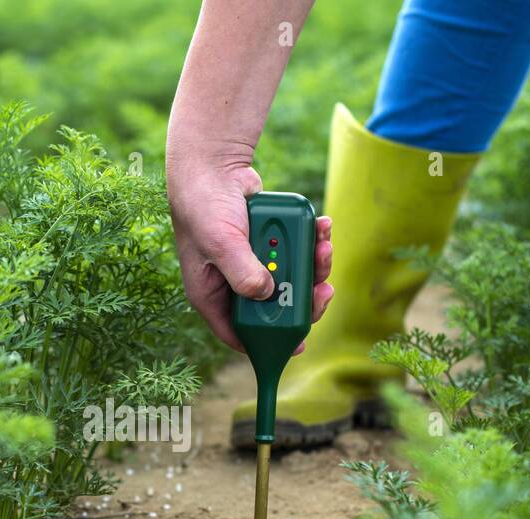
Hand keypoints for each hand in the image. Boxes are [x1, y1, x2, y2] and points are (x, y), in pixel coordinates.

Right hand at [167, 160, 332, 353]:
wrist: (212, 164)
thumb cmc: (204, 205)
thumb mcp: (220, 243)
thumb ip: (243, 272)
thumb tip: (268, 294)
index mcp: (212, 295)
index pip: (239, 332)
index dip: (268, 342)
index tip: (298, 343)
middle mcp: (233, 285)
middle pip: (273, 310)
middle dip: (303, 299)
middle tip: (324, 289)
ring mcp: (252, 264)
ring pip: (290, 280)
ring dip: (313, 266)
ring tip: (324, 245)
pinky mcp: (268, 244)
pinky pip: (296, 253)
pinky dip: (311, 242)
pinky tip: (322, 228)